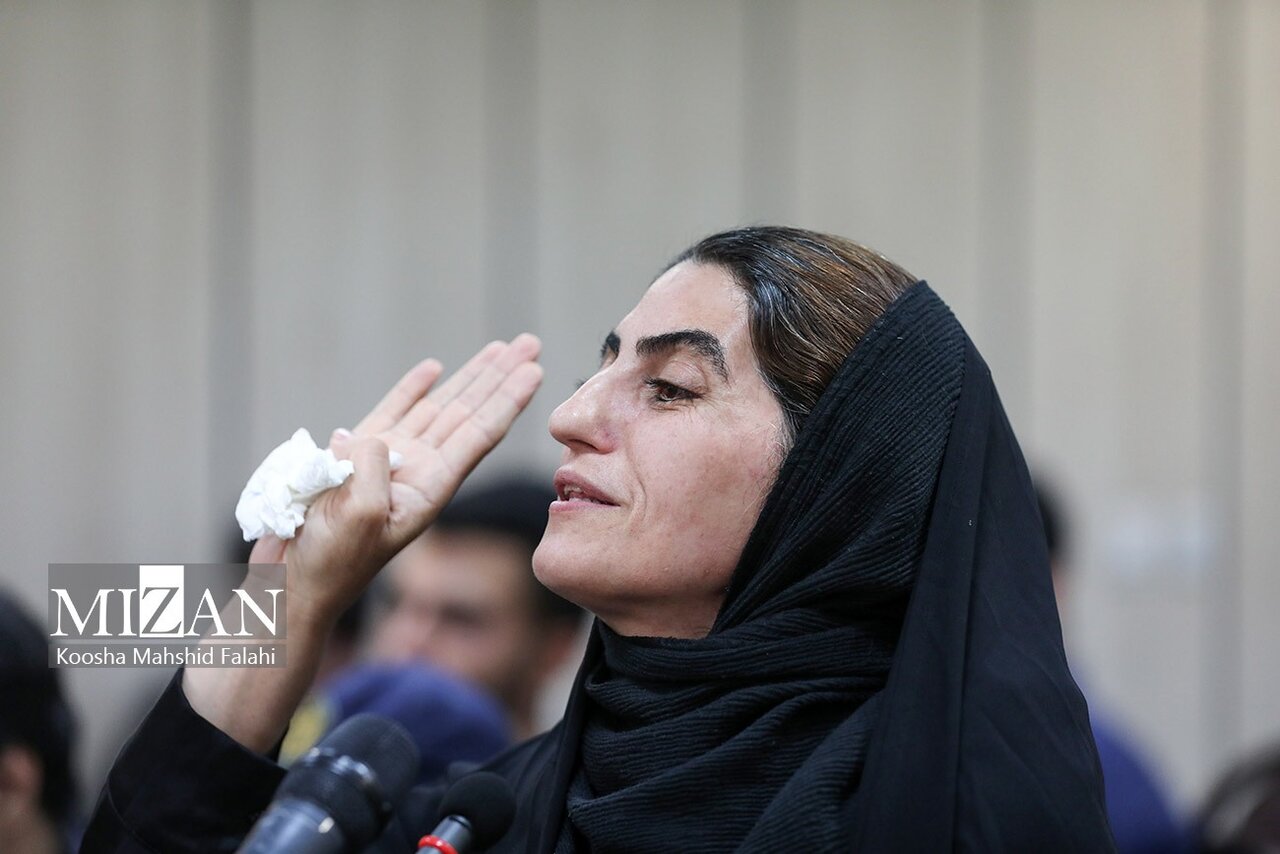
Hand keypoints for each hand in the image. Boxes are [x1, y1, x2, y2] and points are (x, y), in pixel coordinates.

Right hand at [256, 334, 542, 627]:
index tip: (536, 370)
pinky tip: (434, 369)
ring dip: (469, 377)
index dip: (507, 400)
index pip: (478, 435)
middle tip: (531, 343)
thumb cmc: (329, 562)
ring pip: (438, 407)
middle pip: (469, 413)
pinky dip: (412, 389)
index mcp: (429, 488)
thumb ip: (371, 471)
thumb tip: (371, 438)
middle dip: (499, 378)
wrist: (293, 584)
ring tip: (500, 349)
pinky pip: (392, 413)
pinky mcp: (356, 457)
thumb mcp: (356, 517)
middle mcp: (418, 471)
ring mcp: (389, 462)